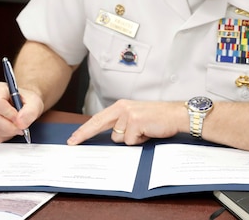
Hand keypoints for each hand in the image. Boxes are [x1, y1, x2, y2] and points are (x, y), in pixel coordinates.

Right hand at [0, 82, 43, 142]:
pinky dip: (6, 135)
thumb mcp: (34, 102)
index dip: (9, 114)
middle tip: (23, 127)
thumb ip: (30, 111)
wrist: (26, 105)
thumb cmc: (28, 100)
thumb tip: (20, 122)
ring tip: (19, 126)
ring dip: (9, 132)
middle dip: (10, 126)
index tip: (19, 118)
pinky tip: (13, 128)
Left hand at [67, 99, 186, 145]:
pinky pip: (130, 141)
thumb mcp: (136, 116)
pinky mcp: (136, 122)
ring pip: (118, 138)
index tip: (74, 137)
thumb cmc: (158, 118)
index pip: (98, 118)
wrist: (176, 115)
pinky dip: (139, 141)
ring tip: (144, 132)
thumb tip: (111, 136)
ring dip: (131, 139)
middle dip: (84, 134)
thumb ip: (122, 123)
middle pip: (98, 124)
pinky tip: (148, 132)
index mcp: (121, 106)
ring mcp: (129, 115)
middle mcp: (122, 108)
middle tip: (72, 142)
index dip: (85, 129)